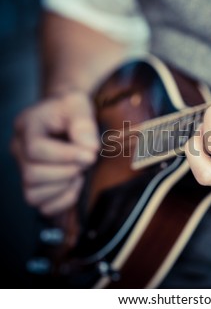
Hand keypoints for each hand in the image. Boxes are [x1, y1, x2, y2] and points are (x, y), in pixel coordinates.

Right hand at [11, 93, 98, 215]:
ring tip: (79, 172)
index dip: (65, 156)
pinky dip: (62, 201)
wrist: (65, 113)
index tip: (91, 155)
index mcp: (27, 127)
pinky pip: (42, 206)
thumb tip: (89, 149)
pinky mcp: (34, 185)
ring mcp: (23, 169)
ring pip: (33, 194)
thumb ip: (83, 124)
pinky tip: (75, 185)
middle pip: (32, 174)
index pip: (36, 149)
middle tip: (86, 162)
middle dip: (66, 172)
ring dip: (64, 188)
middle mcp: (18, 150)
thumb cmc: (70, 109)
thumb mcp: (78, 105)